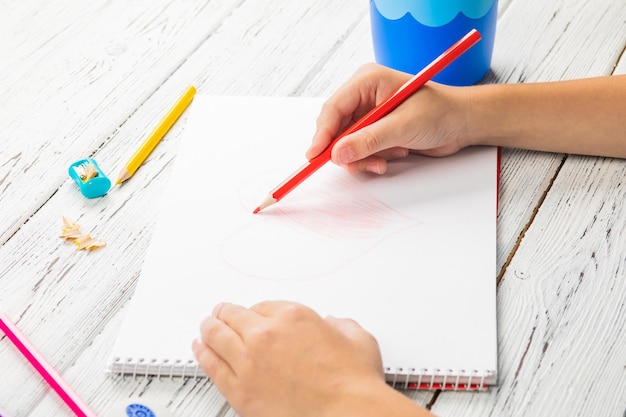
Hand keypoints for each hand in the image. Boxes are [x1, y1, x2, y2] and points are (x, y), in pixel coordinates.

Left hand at [192, 301, 392, 416]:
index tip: (256, 315)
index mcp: (292, 317)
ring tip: (205, 326)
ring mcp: (249, 363)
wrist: (348, 414)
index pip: (263, 306)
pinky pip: (212, 366)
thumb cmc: (353, 382)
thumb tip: (334, 325)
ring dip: (209, 328)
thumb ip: (341, 326)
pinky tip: (200, 349)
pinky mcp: (240, 391)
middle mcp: (265, 335)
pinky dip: (203, 354)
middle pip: (234, 316)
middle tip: (220, 313)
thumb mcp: (358, 339)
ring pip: (217, 337)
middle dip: (225, 313)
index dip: (258, 311)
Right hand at [307, 63, 469, 173]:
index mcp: (367, 81)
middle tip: (353, 165)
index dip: (322, 133)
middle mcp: (364, 96)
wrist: (463, 124)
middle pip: (335, 127)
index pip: (333, 108)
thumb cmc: (440, 113)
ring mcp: (369, 114)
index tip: (316, 155)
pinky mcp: (376, 131)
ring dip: (363, 157)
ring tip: (383, 162)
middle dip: (345, 150)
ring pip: (346, 143)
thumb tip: (338, 153)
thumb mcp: (403, 127)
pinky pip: (360, 150)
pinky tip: (392, 156)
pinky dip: (372, 159)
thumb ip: (369, 140)